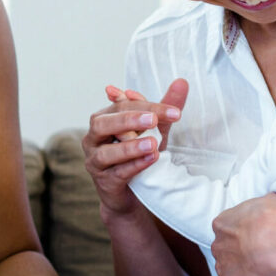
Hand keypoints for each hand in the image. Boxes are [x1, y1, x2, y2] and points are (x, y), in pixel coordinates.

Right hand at [82, 79, 188, 217]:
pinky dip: (134, 165)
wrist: (132, 193)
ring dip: (130, 147)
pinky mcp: (104, 182)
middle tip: (152, 119)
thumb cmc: (139, 155)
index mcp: (104, 118)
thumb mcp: (155, 129)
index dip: (147, 106)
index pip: (121, 106)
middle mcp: (93, 138)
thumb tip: (182, 82)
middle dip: (127, 120)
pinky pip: (116, 173)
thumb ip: (165, 108)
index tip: (174, 112)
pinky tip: (151, 159)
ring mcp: (95, 161)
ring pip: (106, 152)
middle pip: (102, 123)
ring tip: (153, 143)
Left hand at [210, 193, 275, 275]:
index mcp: (223, 224)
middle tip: (259, 258)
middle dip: (238, 256)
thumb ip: (262, 206)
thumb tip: (270, 205)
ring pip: (227, 273)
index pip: (226, 231)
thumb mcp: (270, 199)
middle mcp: (218, 246)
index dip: (241, 237)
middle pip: (224, 252)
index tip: (255, 240)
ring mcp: (223, 268)